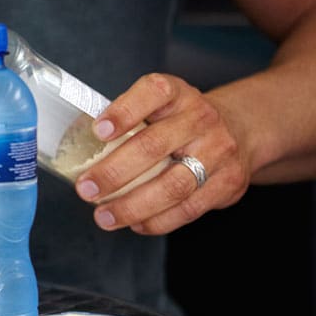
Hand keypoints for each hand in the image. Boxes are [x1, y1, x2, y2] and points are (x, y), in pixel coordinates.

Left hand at [74, 73, 251, 233]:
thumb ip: (126, 120)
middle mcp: (200, 118)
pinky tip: (134, 223)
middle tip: (85, 189)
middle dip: (113, 172)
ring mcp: (218, 151)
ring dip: (132, 206)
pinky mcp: (228, 182)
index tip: (98, 131)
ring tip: (104, 216)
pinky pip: (189, 208)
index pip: (152, 92)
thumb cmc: (180, 120)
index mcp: (176, 93)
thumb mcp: (158, 105)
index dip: (123, 112)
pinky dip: (157, 221)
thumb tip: (75, 144)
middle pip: (153, 147)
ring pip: (173, 185)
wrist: (241, 129)